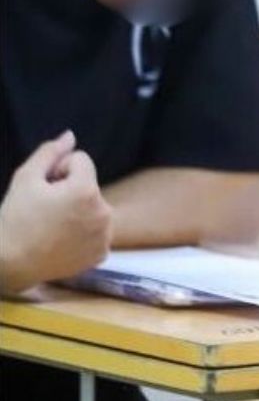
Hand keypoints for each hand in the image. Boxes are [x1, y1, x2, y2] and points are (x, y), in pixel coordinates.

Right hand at [0, 131, 112, 294]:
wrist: (11, 264)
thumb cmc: (15, 219)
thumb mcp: (25, 178)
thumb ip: (50, 153)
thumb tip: (71, 136)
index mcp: (87, 190)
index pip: (81, 160)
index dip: (59, 169)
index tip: (44, 187)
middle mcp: (104, 211)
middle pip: (89, 185)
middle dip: (70, 190)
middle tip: (46, 209)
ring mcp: (105, 235)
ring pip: (94, 208)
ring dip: (79, 210)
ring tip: (53, 225)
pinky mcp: (102, 253)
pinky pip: (97, 231)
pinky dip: (84, 233)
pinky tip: (63, 240)